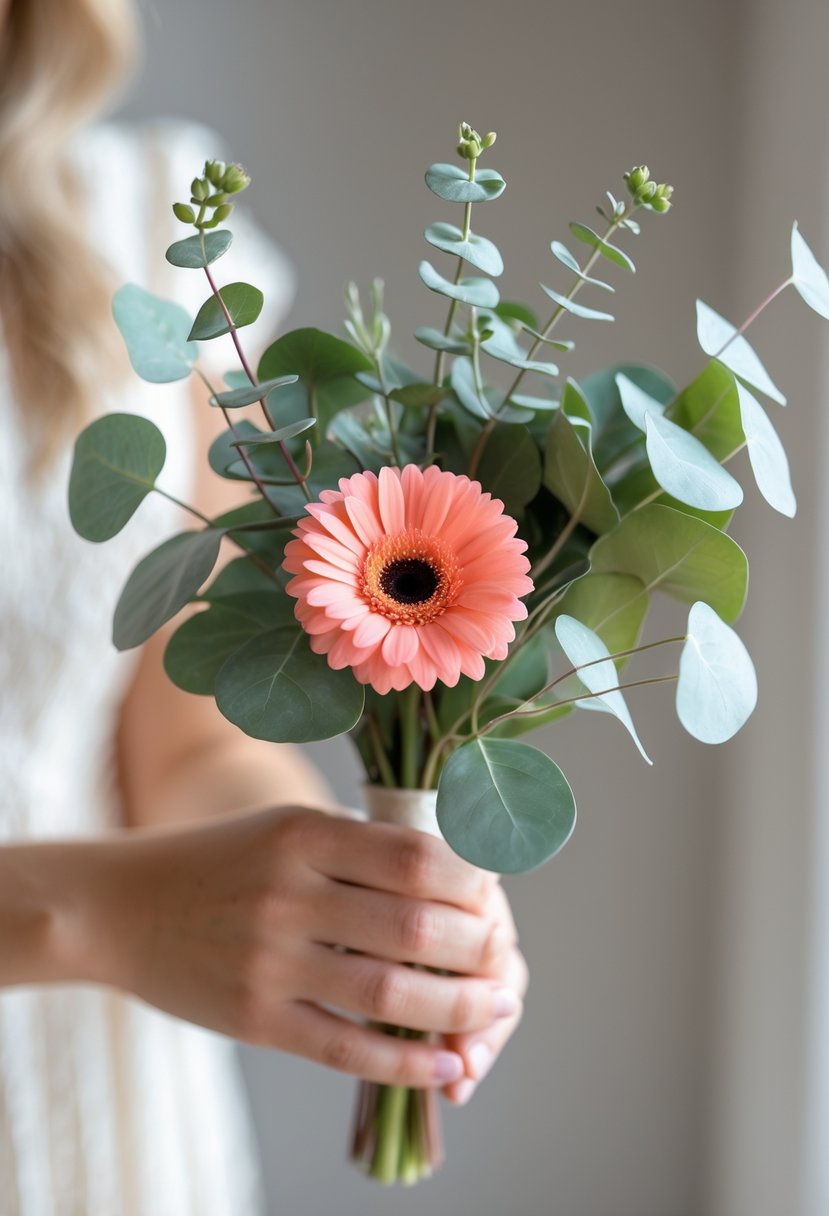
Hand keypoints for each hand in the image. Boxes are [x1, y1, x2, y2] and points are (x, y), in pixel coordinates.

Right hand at [78, 806, 524, 1089]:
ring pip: (392, 992)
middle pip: (415, 926)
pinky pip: (346, 1048)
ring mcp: (270, 958)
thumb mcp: (288, 828)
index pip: (417, 857)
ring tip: (493, 1008)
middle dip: (479, 947)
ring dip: (459, 1008)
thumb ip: (362, 849)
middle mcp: (290, 891)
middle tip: (502, 957)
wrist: (121, 906)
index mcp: (305, 832)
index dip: (473, 881)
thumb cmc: (222, 861)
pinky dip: (406, 1062)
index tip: (493, 896)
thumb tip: (461, 880)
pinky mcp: (255, 1017)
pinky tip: (446, 1065)